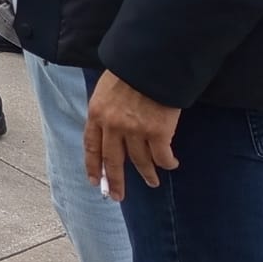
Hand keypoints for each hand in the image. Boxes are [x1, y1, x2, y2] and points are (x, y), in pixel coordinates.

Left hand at [85, 70, 180, 201]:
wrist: (150, 64)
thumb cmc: (129, 72)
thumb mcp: (106, 90)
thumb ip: (105, 111)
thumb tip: (108, 130)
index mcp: (96, 113)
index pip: (91, 146)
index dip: (93, 165)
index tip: (95, 181)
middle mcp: (113, 126)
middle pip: (113, 160)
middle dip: (115, 181)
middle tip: (117, 197)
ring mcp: (135, 131)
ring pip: (140, 162)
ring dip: (147, 174)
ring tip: (152, 182)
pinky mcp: (158, 133)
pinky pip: (162, 157)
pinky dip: (167, 163)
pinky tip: (171, 164)